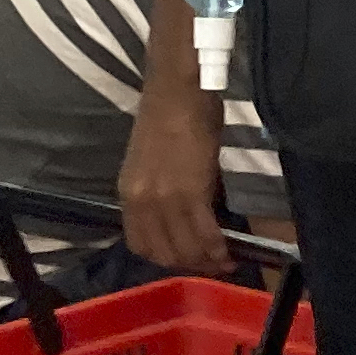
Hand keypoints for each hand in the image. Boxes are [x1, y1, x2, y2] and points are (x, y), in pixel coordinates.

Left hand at [120, 75, 229, 272]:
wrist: (178, 88)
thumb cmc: (168, 114)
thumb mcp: (152, 162)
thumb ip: (160, 191)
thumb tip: (182, 213)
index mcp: (127, 193)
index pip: (140, 244)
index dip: (165, 258)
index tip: (186, 258)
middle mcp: (141, 202)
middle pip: (163, 254)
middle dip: (189, 265)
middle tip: (211, 265)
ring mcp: (164, 199)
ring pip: (185, 249)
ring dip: (206, 261)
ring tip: (224, 262)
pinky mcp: (190, 193)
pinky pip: (204, 233)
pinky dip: (218, 247)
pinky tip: (229, 251)